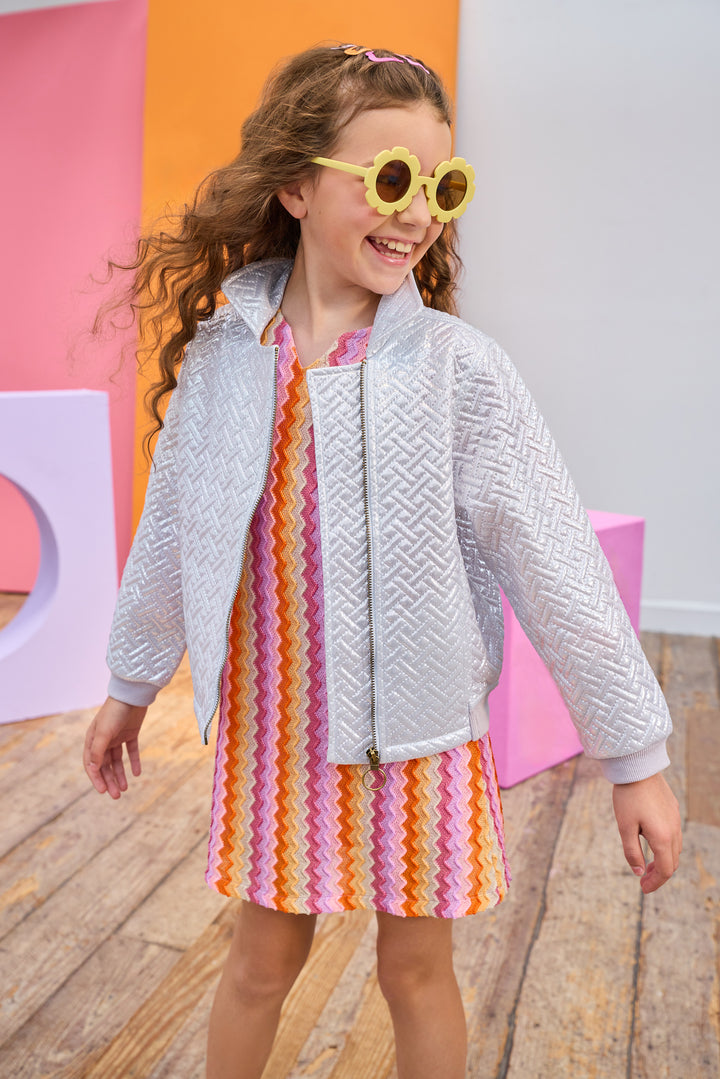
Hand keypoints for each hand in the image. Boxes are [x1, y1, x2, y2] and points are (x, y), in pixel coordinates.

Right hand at [83, 697, 147, 798]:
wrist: (133, 693)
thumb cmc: (115, 711)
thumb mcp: (104, 732)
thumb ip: (98, 751)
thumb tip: (93, 770)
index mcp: (92, 739)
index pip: (91, 764)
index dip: (96, 778)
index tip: (103, 791)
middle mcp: (103, 739)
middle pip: (105, 765)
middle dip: (109, 781)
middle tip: (117, 796)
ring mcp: (117, 736)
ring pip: (117, 761)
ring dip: (120, 775)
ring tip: (125, 789)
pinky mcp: (131, 733)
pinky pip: (131, 751)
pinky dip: (134, 761)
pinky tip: (137, 773)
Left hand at [612, 772, 681, 892]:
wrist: (637, 766)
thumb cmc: (627, 796)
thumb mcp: (625, 827)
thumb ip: (632, 852)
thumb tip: (639, 872)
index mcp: (663, 837)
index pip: (666, 870)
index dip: (655, 883)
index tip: (643, 889)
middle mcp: (674, 830)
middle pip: (672, 862)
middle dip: (659, 874)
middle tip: (643, 880)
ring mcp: (675, 819)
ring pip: (674, 849)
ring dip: (663, 860)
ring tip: (646, 864)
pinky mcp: (673, 809)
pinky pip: (673, 834)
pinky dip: (665, 847)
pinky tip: (650, 842)